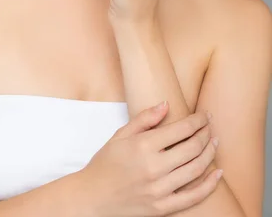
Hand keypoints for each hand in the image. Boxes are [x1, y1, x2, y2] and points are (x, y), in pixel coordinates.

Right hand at [79, 101, 221, 216]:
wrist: (93, 197)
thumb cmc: (105, 163)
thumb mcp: (120, 135)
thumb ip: (144, 118)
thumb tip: (166, 104)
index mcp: (143, 145)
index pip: (181, 129)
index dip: (197, 120)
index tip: (204, 115)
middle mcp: (154, 167)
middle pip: (192, 147)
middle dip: (206, 134)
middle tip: (210, 127)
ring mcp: (160, 189)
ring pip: (196, 169)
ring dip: (210, 154)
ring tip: (215, 143)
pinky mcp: (162, 207)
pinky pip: (193, 197)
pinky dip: (209, 185)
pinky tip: (217, 174)